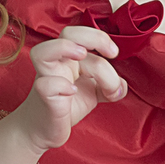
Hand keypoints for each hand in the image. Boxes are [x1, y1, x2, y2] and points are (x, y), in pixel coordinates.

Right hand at [19, 26, 126, 151]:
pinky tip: (73, 92)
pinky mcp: (44, 98)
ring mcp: (47, 79)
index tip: (114, 53)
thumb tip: (122, 85)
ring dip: (64, 48)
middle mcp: (57, 64)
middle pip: (66, 33)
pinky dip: (60, 85)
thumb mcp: (94, 92)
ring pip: (41, 52)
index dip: (100, 37)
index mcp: (69, 58)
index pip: (81, 34)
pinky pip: (45, 85)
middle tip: (110, 54)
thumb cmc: (67, 105)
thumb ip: (110, 86)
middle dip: (92, 37)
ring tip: (83, 56)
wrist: (45, 130)